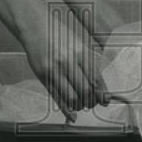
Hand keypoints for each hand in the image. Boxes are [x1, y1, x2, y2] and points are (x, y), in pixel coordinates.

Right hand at [19, 6, 108, 121]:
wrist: (37, 26)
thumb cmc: (59, 36)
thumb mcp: (79, 46)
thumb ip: (89, 64)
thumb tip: (100, 88)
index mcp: (82, 53)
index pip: (96, 80)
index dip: (102, 94)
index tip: (104, 101)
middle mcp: (69, 61)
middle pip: (86, 91)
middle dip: (91, 102)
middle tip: (91, 104)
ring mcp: (55, 69)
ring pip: (72, 97)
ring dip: (79, 105)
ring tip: (80, 105)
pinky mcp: (44, 75)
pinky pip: (57, 97)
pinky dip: (66, 110)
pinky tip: (71, 115)